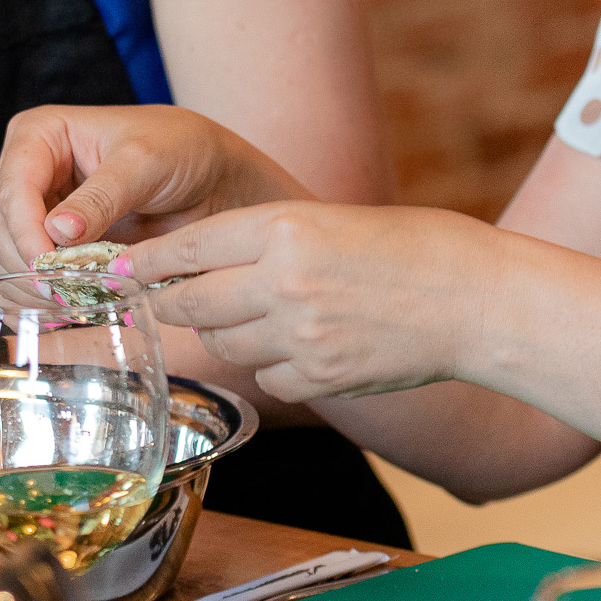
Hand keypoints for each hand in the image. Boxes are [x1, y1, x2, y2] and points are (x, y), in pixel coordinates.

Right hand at [0, 105, 313, 273]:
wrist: (211, 178)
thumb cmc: (180, 150)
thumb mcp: (144, 162)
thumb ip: (102, 195)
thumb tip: (56, 233)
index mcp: (39, 134)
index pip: (12, 188)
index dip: (24, 231)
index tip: (48, 267)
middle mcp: (28, 171)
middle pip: (0, 227)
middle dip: (28, 264)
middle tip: (65, 294)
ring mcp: (36, 211)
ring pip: (6, 257)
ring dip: (32, 286)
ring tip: (73, 301)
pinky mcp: (51, 245)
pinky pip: (26, 277)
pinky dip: (41, 298)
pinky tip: (70, 307)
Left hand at [125, 203, 507, 403]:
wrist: (477, 298)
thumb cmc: (413, 248)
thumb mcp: (331, 220)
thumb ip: (268, 241)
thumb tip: (201, 263)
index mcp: (286, 227)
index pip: (188, 247)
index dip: (149, 260)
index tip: (124, 266)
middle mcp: (284, 281)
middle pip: (190, 303)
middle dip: (172, 304)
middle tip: (166, 301)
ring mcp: (300, 335)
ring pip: (224, 345)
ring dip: (226, 335)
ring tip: (254, 319)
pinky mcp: (320, 378)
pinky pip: (266, 380)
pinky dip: (272, 369)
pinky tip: (301, 349)